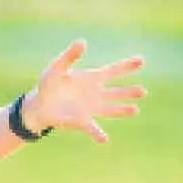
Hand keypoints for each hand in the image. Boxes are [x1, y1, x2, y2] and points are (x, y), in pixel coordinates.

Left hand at [22, 39, 145, 143]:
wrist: (39, 105)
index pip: (113, 71)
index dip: (127, 66)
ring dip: (121, 110)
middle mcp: (95, 94)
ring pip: (110, 109)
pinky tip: (104, 139)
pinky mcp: (82, 121)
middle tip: (143, 91)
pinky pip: (92, 128)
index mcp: (91, 78)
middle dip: (129, 92)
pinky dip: (98, 134)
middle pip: (116, 92)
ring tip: (135, 110)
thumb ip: (70, 56)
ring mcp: (91, 108)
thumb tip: (83, 42)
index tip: (141, 61)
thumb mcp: (57, 67)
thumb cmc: (49, 84)